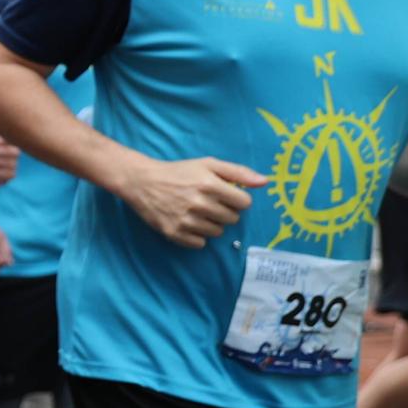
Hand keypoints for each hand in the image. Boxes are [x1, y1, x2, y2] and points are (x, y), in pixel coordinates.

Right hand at [117, 155, 266, 248]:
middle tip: (208, 203)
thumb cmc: (178, 171)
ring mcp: (186, 220)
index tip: (225, 195)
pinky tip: (188, 222)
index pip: (244, 204)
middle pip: (232, 219)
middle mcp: (199, 204)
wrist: (142, 181)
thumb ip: (238, 172)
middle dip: (224, 211)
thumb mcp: (208, 164)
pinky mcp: (174, 233)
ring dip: (211, 224)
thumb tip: (265, 182)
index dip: (237, 199)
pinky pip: (199, 243)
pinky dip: (197, 236)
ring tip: (197, 212)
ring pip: (217, 233)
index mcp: (210, 185)